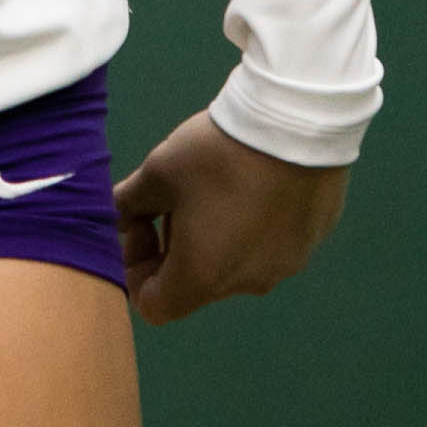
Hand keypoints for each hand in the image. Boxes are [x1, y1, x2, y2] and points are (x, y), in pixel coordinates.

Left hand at [113, 105, 349, 322]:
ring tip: (218, 186)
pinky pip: (273, 243)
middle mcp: (247, 283)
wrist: (297, 121)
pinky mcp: (312, 239)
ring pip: (236, 263)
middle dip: (176, 248)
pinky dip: (255, 224)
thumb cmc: (217, 154)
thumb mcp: (158, 172)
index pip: (154, 305)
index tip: (143, 225)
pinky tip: (256, 181)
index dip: (136, 270)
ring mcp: (286, 264)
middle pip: (196, 283)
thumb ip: (128, 204)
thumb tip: (115, 219)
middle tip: (175, 199)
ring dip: (217, 237)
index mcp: (202, 278)